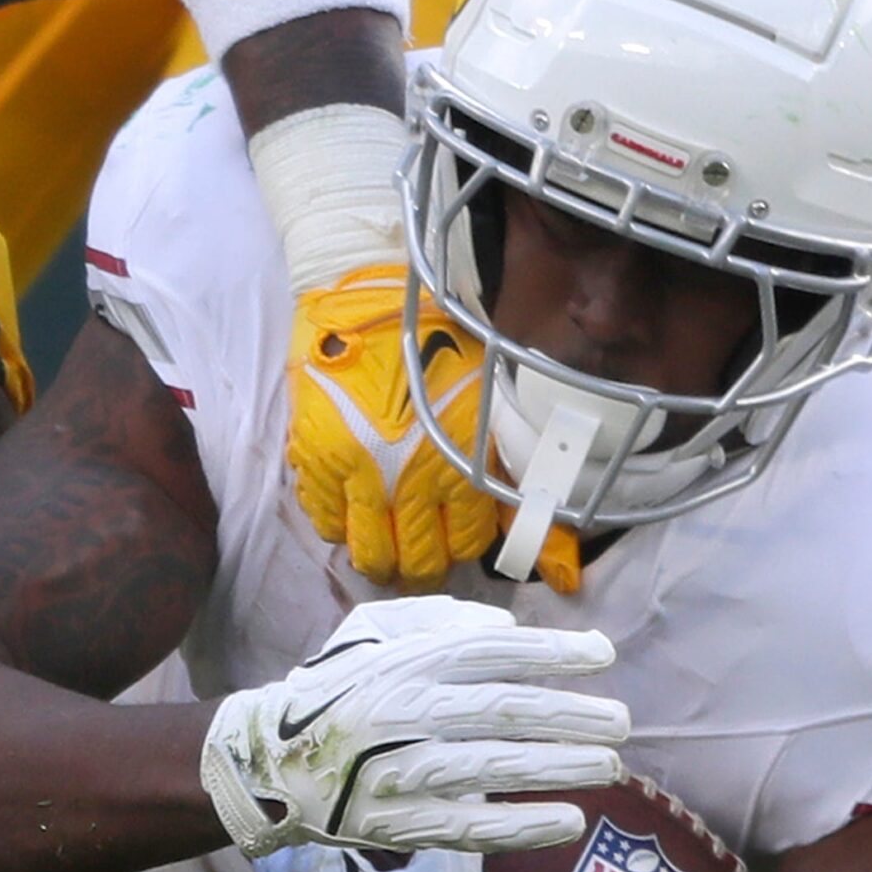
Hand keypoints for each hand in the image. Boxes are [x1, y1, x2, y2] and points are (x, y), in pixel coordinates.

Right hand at [200, 594, 626, 856]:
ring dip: (560, 767)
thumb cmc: (334, 690)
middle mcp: (404, 710)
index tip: (603, 655)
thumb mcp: (372, 633)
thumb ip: (439, 621)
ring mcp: (399, 770)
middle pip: (505, 710)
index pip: (494, 651)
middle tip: (622, 721)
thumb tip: (509, 630)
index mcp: (404, 660)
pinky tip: (568, 822)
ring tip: (611, 766)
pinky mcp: (396, 824)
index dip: (554, 653)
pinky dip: (522, 827)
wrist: (269, 762)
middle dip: (573, 714)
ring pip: (495, 768)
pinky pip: (469, 827)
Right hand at [289, 264, 501, 584]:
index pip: (468, 544)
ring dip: (379, 559)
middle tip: (419, 560)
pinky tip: (349, 512)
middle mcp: (406, 481)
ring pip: (368, 553)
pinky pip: (323, 523)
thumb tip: (557, 564)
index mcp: (457, 466)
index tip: (455, 538)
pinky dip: (337, 527)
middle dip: (422, 568)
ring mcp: (355, 475)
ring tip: (383, 548)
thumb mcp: (486, 411)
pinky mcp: (314, 461)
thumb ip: (509, 480)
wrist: (367, 303)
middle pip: (417, 562)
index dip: (463, 546)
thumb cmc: (437, 347)